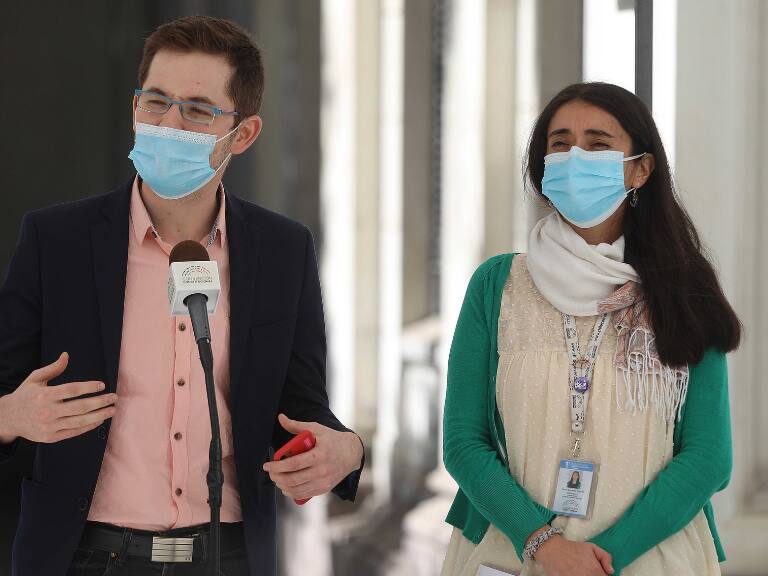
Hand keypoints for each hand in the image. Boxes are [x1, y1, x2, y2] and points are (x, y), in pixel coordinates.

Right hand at [0, 353, 116, 443]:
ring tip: (112, 410)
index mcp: (44, 395)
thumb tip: (66, 355)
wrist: (7, 418)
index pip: (72, 390)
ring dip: (99, 415)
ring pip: (80, 421)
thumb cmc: (25, 396)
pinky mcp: (51, 437)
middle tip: (114, 397)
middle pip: (80, 407)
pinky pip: (74, 432)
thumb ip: (53, 368)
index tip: (102, 385)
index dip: (89, 387)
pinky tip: (99, 420)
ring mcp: (49, 426)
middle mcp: (48, 411)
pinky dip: (88, 427)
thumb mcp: (35, 379)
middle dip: (100, 402)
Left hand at [262, 414, 363, 500]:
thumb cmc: (332, 439)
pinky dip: (291, 492)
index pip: (294, 464)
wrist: (352, 453)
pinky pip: (304, 495)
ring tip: (276, 478)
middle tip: (270, 472)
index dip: (277, 466)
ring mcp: (324, 482)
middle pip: (293, 479)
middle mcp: (322, 471)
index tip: (267, 465)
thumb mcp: (316, 428)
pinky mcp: (324, 489)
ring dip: (281, 485)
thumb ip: (297, 425)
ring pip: (296, 490)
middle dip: (276, 477)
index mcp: (320, 455)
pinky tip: (285, 486)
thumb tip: (281, 418)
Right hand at [533, 533, 612, 575]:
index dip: (602, 574)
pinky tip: (574, 573)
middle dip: (594, 575)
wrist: (552, 550)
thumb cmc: (572, 548)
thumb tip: (611, 571)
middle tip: (588, 571)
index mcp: (595, 571)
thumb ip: (606, 557)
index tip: (598, 572)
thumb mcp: (591, 547)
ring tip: (580, 571)